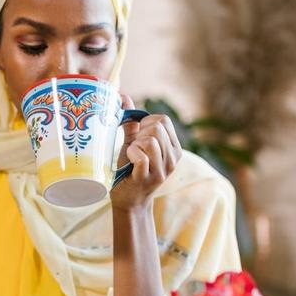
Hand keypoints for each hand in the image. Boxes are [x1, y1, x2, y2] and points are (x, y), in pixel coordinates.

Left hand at [111, 94, 182, 211]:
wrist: (127, 199)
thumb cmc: (129, 167)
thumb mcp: (132, 141)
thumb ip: (131, 120)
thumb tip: (123, 96)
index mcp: (173, 147)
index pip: (164, 120)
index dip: (146, 122)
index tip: (137, 134)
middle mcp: (172, 158)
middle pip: (157, 128)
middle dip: (140, 132)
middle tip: (133, 146)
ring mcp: (162, 170)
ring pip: (151, 140)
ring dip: (135, 143)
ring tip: (131, 154)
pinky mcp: (148, 179)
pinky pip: (142, 157)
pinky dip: (132, 153)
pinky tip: (129, 159)